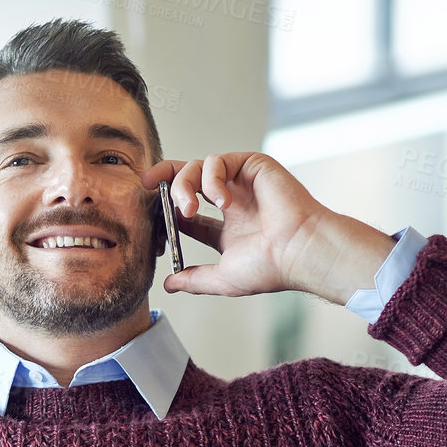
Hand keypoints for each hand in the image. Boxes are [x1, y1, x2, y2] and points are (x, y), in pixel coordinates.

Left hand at [139, 153, 393, 305]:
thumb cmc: (270, 268)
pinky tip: (221, 200)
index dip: (166, 214)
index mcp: (227, 229)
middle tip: (146, 188)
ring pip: (196, 167)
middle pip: (187, 180)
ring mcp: (242, 183)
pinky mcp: (252, 165)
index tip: (150, 221)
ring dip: (183, 185)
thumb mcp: (222, 278)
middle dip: (164, 181)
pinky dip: (211, 178)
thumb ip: (194, 279)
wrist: (299, 252)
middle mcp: (233, 202)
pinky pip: (217, 160)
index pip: (187, 214)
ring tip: (187, 209)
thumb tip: (167, 285)